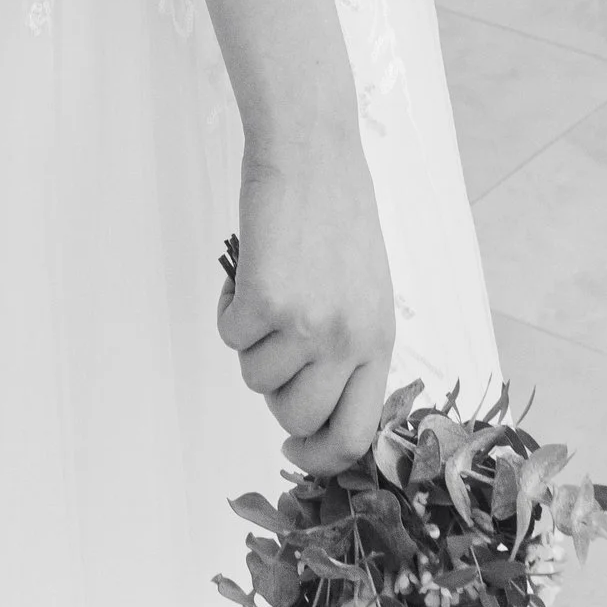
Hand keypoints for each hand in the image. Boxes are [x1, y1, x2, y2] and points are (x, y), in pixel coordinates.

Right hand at [218, 129, 396, 477]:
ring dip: (250, 341)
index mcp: (379, 341)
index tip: (293, 448)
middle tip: (271, 343)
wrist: (311, 150)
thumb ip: (347, 344)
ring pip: (256, 377)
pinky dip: (228, 307)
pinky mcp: (267, 300)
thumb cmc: (335, 209)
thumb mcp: (364, 288)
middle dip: (273, 390)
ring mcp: (308, 324)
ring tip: (266, 289)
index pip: (354, 435)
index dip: (318, 457)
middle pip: (296, 417)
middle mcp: (349, 341)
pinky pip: (230, 335)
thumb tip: (312, 398)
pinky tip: (248, 271)